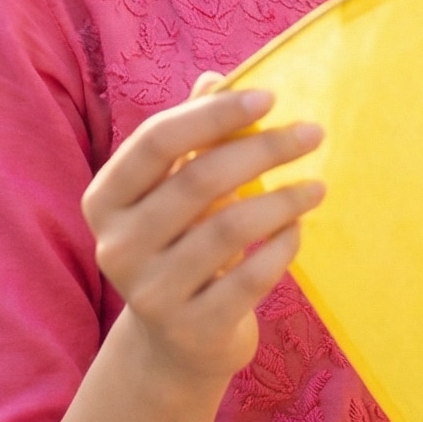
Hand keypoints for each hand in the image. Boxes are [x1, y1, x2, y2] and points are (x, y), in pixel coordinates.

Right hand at [82, 78, 323, 393]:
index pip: (156, 142)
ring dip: (283, 200)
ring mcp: (151, 292)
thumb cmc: (181, 245)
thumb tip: (217, 78)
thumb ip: (192, 136)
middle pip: (198, 180)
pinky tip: (299, 230)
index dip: (214, 114)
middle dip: (264, 150)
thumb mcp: (175, 191)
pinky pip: (250, 277)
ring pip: (228, 229)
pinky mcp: (192, 329)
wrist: (177, 343)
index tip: (270, 98)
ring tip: (316, 186)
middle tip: (312, 134)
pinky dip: (282, 247)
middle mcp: (118, 246)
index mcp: (106, 200)